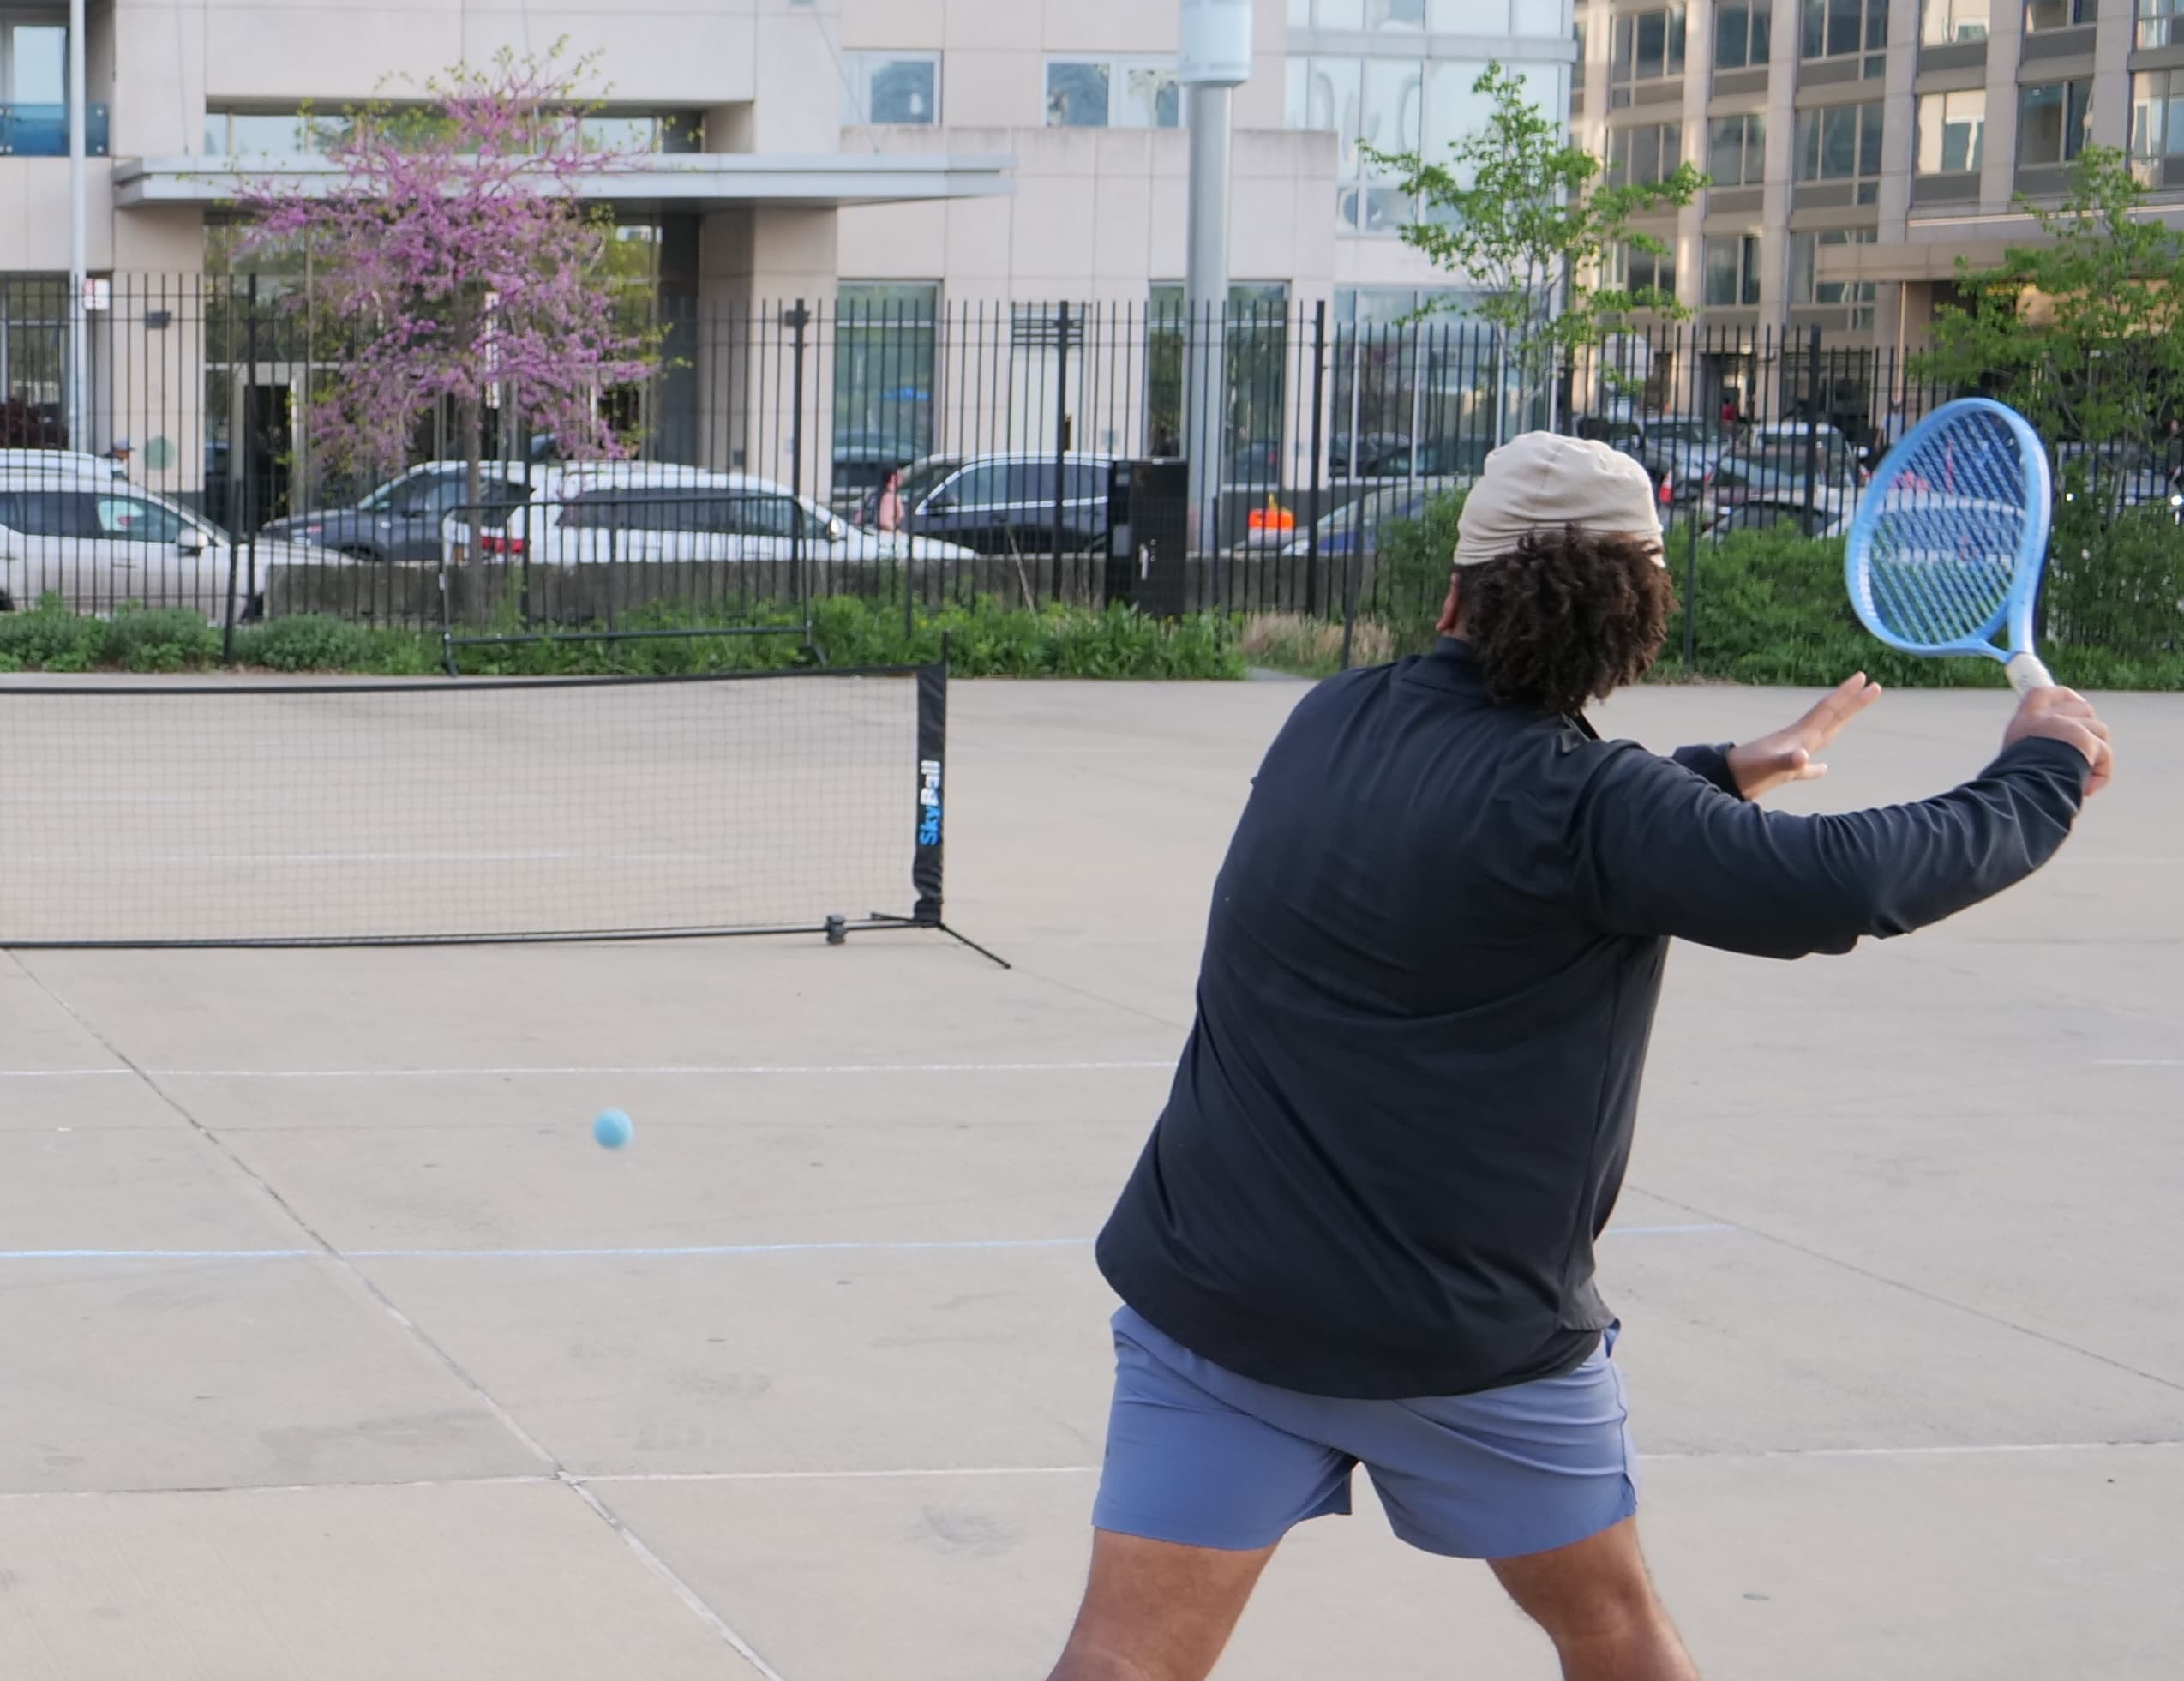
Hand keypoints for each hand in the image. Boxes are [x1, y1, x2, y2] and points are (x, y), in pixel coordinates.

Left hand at [1726, 674, 1883, 800]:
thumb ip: (1787, 762)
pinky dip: (1816, 768)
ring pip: (1823, 736)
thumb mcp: (1768, 767)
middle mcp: (1798, 741)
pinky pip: (1806, 769)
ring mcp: (1791, 756)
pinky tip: (1822, 769)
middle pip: (1832, 718)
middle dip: (1853, 702)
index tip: (1864, 678)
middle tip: (1874, 686)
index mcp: (1799, 736)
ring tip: (1852, 715)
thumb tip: (1805, 757)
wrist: (1723, 780)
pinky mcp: (1782, 772)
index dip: (1846, 695)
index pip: (1828, 711)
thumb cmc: (1745, 772)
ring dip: (1840, 725)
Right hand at [2004, 686, 2113, 796]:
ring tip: (2083, 779)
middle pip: (2082, 707)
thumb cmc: (2017, 785)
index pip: (2043, 693)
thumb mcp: (2017, 759)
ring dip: (2097, 755)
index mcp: (2024, 721)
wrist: (2022, 793)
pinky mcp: (2084, 739)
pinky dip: (2101, 773)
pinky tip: (2087, 790)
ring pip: (2099, 731)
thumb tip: (2056, 758)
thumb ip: (2035, 747)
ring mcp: (2065, 726)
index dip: (2063, 697)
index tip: (2076, 705)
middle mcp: (2044, 718)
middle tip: (2090, 752)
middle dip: (2091, 728)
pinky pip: (2105, 753)